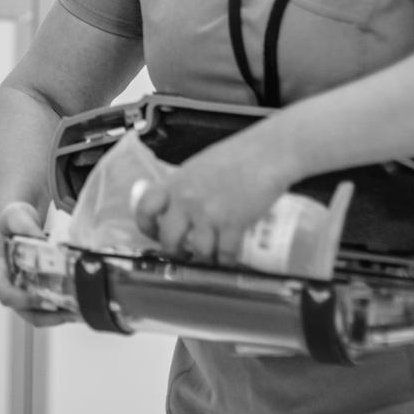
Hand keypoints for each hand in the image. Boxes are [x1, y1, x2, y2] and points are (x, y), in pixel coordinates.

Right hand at [0, 201, 77, 327]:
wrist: (16, 221)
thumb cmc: (11, 220)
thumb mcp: (15, 217)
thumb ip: (26, 226)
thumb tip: (43, 240)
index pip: (5, 293)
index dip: (23, 300)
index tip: (45, 299)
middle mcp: (11, 286)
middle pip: (26, 312)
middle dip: (49, 317)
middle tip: (72, 313)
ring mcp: (24, 290)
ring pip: (39, 314)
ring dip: (59, 317)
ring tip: (81, 313)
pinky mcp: (38, 289)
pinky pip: (49, 305)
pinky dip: (63, 308)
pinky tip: (81, 304)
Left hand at [132, 133, 297, 266]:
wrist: (268, 153)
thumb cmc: (238, 154)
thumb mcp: (199, 166)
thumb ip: (185, 186)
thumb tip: (178, 204)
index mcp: (176, 182)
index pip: (145, 208)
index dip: (145, 226)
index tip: (153, 233)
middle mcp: (188, 200)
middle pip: (169, 239)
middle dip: (174, 251)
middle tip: (182, 253)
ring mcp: (210, 213)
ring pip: (198, 251)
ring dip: (204, 258)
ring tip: (210, 256)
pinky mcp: (233, 224)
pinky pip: (225, 254)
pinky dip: (227, 261)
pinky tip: (229, 258)